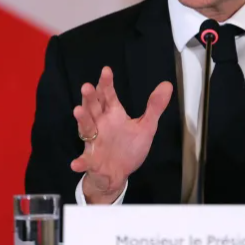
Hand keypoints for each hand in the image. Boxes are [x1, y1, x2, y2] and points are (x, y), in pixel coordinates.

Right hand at [71, 66, 172, 203]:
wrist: (118, 175)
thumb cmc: (129, 148)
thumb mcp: (146, 127)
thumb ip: (154, 107)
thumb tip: (167, 85)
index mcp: (113, 115)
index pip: (108, 96)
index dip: (106, 84)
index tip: (106, 70)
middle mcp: (100, 124)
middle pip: (93, 107)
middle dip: (90, 97)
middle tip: (87, 86)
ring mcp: (94, 141)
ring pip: (86, 127)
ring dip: (82, 119)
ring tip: (78, 110)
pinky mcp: (92, 160)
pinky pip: (85, 161)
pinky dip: (80, 162)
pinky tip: (76, 163)